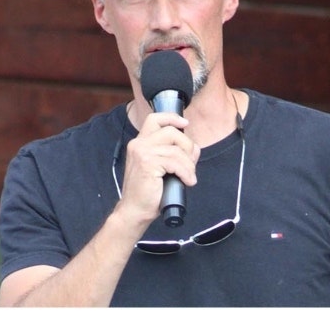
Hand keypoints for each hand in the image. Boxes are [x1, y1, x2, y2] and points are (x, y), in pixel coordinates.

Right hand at [114, 111, 197, 228]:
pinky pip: (175, 163)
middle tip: (190, 163)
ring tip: (189, 177)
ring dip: (188, 165)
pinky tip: (188, 182)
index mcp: (139, 142)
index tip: (185, 123)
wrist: (135, 210)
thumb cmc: (148, 191)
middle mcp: (138, 144)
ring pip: (176, 150)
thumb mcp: (161, 168)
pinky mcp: (147, 164)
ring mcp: (142, 153)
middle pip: (171, 132)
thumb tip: (194, 148)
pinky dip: (186, 172)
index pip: (155, 119)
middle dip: (187, 146)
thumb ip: (174, 154)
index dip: (172, 118)